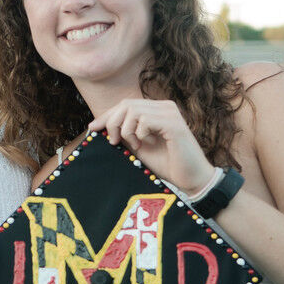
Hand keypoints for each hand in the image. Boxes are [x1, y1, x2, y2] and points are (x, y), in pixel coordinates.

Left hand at [88, 99, 214, 195]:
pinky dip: (139, 134)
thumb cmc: (167, 164)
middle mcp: (165, 107)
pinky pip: (144, 120)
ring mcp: (171, 113)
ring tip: (136, 146)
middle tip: (113, 142)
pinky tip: (146, 145)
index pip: (126, 105)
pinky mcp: (174, 124)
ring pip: (133, 110)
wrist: (191, 179)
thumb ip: (125, 134)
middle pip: (126, 104)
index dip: (107, 115)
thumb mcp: (139, 147)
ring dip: (127, 131)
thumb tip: (102, 126)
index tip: (92, 128)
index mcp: (157, 110)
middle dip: (113, 122)